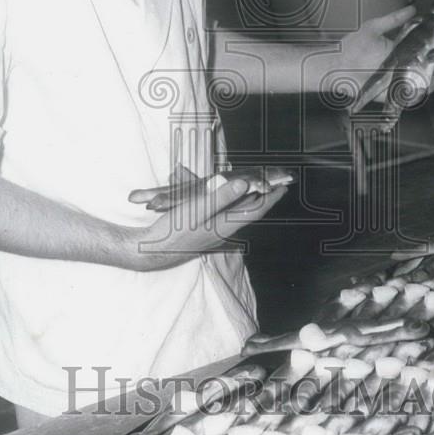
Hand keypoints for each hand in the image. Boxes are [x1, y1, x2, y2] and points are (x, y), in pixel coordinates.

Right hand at [121, 170, 287, 270]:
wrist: (149, 251)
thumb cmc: (171, 231)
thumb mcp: (195, 210)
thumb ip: (219, 197)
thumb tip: (243, 184)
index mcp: (224, 225)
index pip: (255, 210)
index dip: (271, 198)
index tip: (284, 186)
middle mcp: (222, 231)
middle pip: (248, 211)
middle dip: (261, 196)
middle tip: (272, 182)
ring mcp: (213, 233)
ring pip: (235, 213)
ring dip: (245, 199)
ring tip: (251, 185)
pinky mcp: (203, 232)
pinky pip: (222, 215)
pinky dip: (228, 203)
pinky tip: (221, 196)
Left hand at [339, 6, 433, 101]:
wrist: (337, 66)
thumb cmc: (352, 46)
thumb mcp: (374, 27)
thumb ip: (393, 19)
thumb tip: (413, 8)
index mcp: (403, 47)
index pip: (428, 46)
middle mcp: (404, 63)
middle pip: (431, 64)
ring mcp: (400, 78)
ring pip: (426, 79)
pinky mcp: (394, 92)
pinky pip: (413, 94)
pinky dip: (424, 90)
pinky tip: (431, 83)